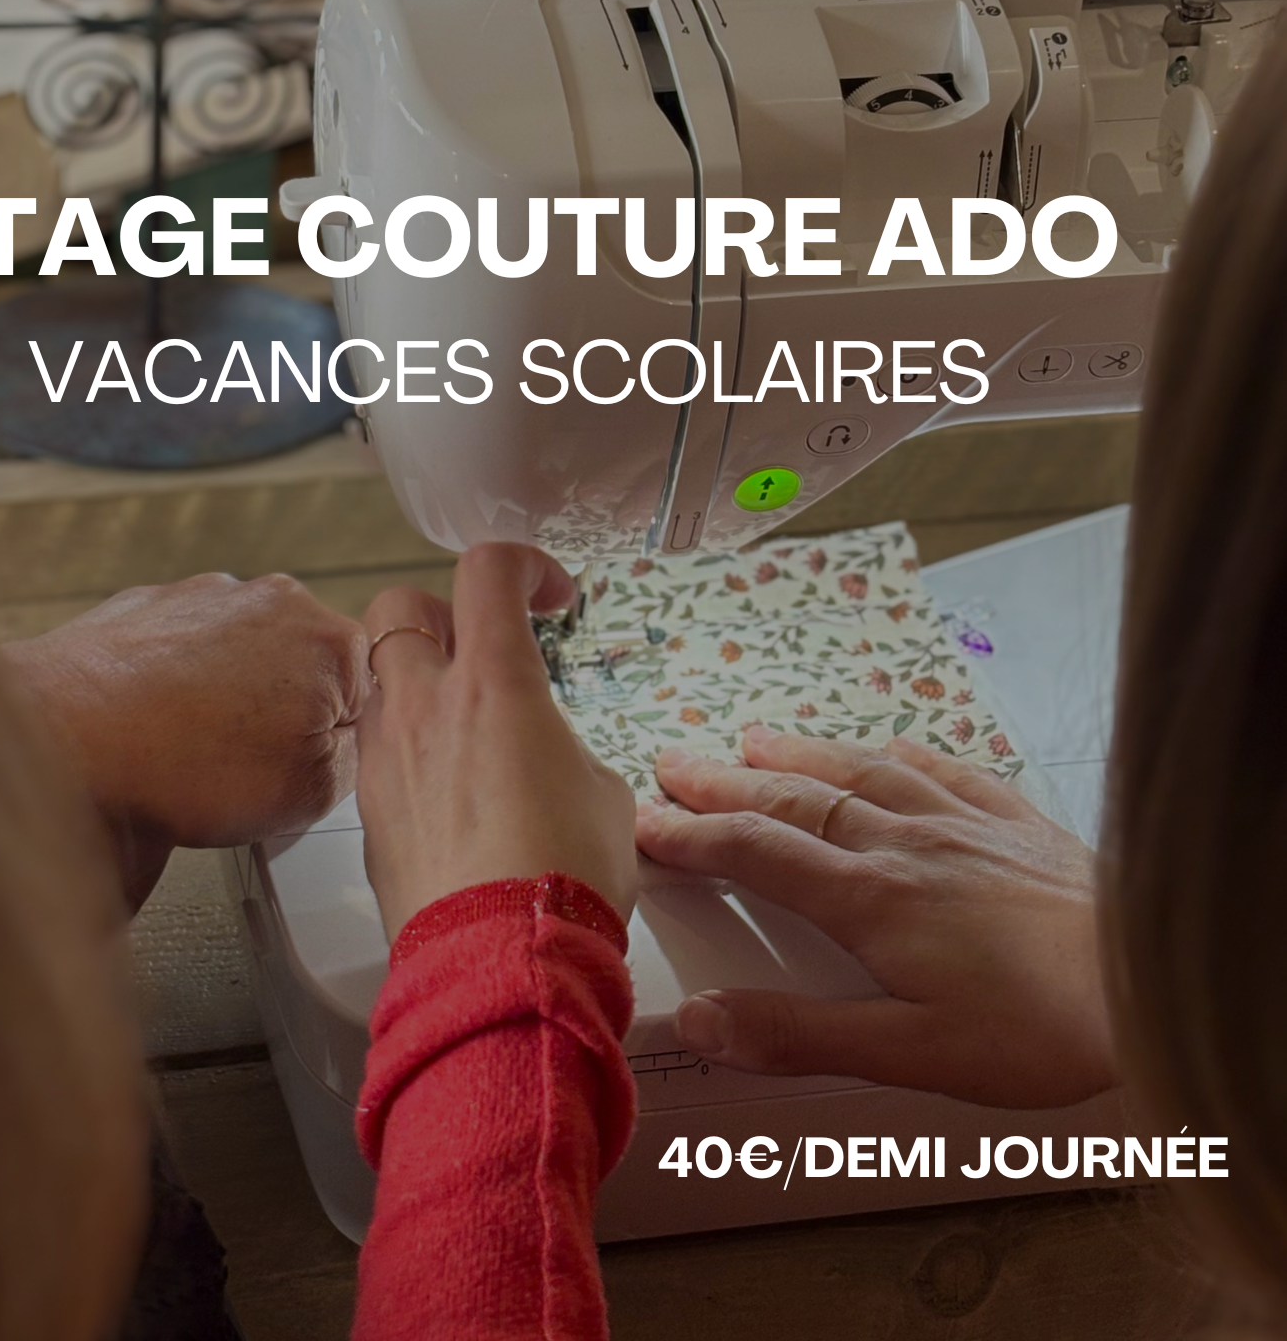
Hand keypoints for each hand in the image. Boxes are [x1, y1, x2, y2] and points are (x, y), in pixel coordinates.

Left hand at [8, 573, 366, 908]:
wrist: (65, 746)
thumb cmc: (180, 767)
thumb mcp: (309, 795)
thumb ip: (352, 759)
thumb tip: (346, 745)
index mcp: (329, 639)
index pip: (369, 689)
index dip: (338, 740)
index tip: (306, 767)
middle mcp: (272, 599)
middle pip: (305, 666)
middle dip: (286, 712)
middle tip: (250, 768)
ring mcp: (204, 597)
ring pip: (241, 656)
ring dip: (229, 697)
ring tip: (193, 753)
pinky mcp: (145, 606)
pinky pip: (179, 651)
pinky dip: (172, 684)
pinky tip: (154, 729)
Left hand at [357, 544, 638, 939]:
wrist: (503, 964)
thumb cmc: (562, 879)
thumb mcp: (602, 791)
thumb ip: (564, 745)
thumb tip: (549, 755)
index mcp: (495, 683)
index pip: (489, 570)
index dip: (523, 566)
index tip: (546, 595)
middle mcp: (427, 705)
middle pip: (401, 604)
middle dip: (441, 614)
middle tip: (480, 648)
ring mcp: (387, 757)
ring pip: (379, 679)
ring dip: (416, 684)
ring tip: (460, 725)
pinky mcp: (368, 811)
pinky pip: (376, 751)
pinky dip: (405, 749)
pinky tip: (445, 789)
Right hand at [635, 728, 1114, 1107]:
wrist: (1154, 980)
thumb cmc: (1042, 1028)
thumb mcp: (912, 1054)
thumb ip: (801, 1034)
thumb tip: (703, 1020)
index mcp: (872, 900)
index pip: (757, 854)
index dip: (692, 836)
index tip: (641, 822)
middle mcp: (907, 845)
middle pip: (796, 803)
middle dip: (726, 784)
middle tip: (673, 764)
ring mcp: (964, 825)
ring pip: (862, 774)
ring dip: (800, 757)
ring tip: (755, 740)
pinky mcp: (1018, 824)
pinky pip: (945, 771)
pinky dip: (900, 754)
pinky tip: (887, 749)